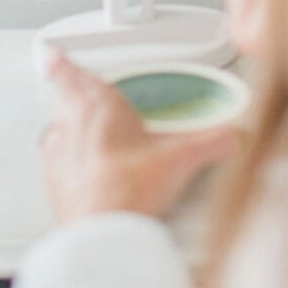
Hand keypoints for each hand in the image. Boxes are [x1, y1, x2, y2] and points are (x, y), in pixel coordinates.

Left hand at [40, 55, 238, 221]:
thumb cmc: (129, 190)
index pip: (75, 74)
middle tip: (63, 77)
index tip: (54, 54)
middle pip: (62, 94)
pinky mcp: (55, 183)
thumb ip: (213, 142)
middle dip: (66, 86)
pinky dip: (62, 155)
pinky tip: (74, 162)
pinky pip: (53, 158)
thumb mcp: (182, 159)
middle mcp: (73, 125)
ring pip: (55, 124)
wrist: (101, 233)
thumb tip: (234, 135)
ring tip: (70, 117)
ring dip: (63, 118)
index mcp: (100, 106)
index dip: (63, 63)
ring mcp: (59, 155)